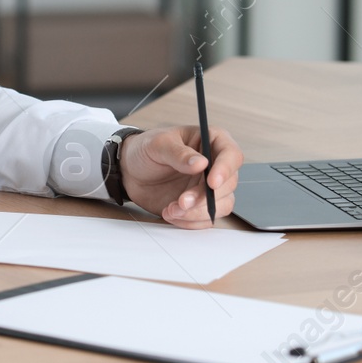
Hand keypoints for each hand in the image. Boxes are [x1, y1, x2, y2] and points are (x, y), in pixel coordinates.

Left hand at [119, 125, 241, 227]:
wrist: (129, 171)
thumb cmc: (145, 150)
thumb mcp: (157, 145)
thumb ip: (178, 154)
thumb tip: (201, 163)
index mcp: (210, 141)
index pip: (231, 155)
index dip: (226, 170)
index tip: (212, 183)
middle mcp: (214, 165)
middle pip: (228, 185)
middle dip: (205, 197)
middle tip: (182, 201)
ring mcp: (208, 187)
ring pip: (221, 205)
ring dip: (197, 212)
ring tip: (171, 209)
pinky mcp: (200, 205)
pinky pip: (206, 219)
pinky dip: (190, 221)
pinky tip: (171, 213)